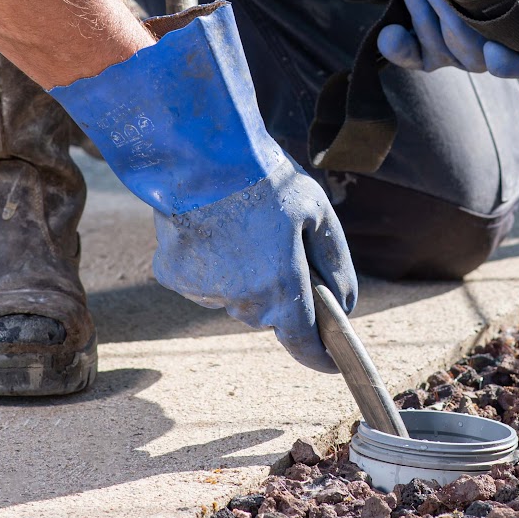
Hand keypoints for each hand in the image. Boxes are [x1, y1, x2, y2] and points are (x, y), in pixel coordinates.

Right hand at [49, 2, 357, 371]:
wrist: (198, 155)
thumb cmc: (265, 180)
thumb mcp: (318, 213)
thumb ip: (336, 265)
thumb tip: (345, 304)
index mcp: (282, 287)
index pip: (304, 342)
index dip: (319, 355)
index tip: (329, 362)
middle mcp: (242, 300)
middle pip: (269, 311)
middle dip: (280, 288)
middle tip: (279, 242)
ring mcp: (203, 291)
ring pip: (234, 295)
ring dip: (243, 274)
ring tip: (242, 226)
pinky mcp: (173, 277)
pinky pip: (202, 280)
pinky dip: (210, 261)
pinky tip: (211, 227)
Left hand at [378, 0, 518, 77]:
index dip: (511, 64)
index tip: (494, 51)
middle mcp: (490, 50)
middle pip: (470, 51)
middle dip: (449, 13)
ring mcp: (456, 53)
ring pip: (437, 45)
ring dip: (421, 8)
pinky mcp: (426, 47)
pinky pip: (412, 57)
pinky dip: (399, 48)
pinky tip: (389, 33)